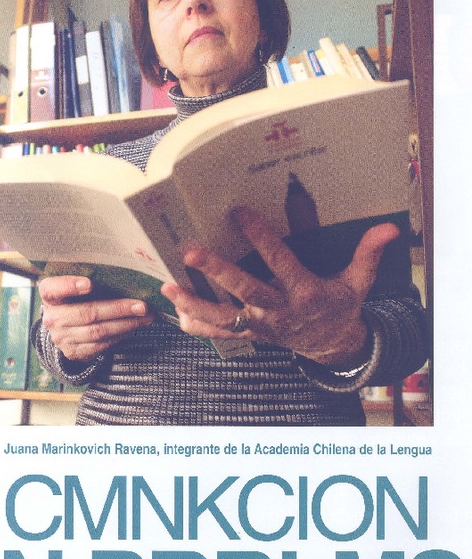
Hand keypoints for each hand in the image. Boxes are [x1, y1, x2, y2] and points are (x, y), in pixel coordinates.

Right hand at [38, 275, 153, 361]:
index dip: (70, 286)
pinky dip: (121, 335)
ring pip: (98, 331)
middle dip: (118, 309)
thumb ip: (90, 279)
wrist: (64, 328)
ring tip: (146, 317)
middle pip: (87, 313)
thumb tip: (125, 274)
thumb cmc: (75, 299)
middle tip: (142, 305)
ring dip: (126, 324)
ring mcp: (62, 337)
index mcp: (49, 295)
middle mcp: (52, 317)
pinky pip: (101, 344)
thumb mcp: (74, 287)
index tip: (89, 284)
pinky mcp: (74, 352)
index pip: (54, 288)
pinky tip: (134, 327)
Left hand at [161, 207, 398, 367]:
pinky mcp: (251, 336)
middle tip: (190, 252)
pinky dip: (198, 326)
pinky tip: (175, 313)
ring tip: (168, 286)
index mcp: (305, 292)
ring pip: (225, 317)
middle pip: (245, 291)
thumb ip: (368, 254)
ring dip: (196, 303)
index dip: (261, 237)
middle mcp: (279, 311)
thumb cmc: (340, 306)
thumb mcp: (358, 282)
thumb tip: (390, 227)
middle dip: (217, 272)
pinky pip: (221, 334)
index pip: (280, 261)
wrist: (331, 346)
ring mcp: (262, 327)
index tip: (239, 213)